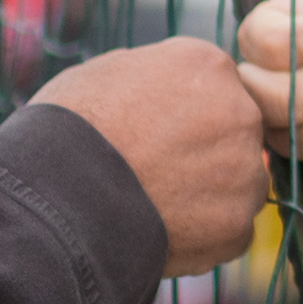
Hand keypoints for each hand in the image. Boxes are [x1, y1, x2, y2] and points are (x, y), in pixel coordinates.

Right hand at [28, 39, 269, 276]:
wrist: (58, 196)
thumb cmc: (69, 129)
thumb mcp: (109, 71)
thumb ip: (155, 75)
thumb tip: (162, 87)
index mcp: (209, 65)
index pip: (217, 88)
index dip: (186, 113)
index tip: (158, 133)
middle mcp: (241, 113)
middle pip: (235, 134)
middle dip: (205, 152)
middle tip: (159, 172)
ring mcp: (244, 172)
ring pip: (238, 184)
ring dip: (209, 195)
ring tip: (157, 206)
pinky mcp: (237, 226)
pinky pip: (231, 231)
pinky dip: (204, 237)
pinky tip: (164, 234)